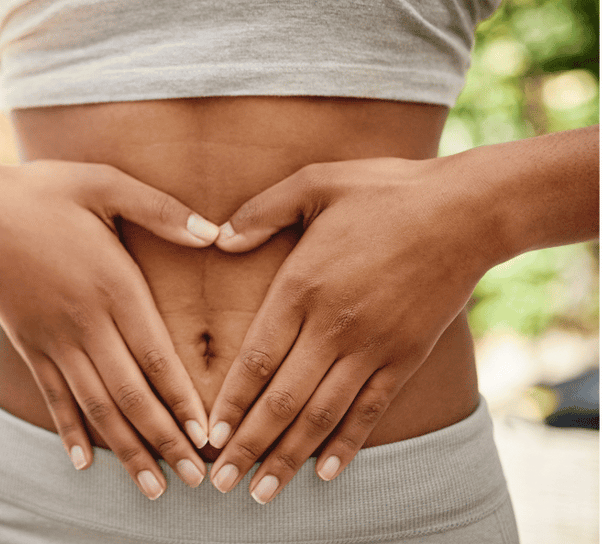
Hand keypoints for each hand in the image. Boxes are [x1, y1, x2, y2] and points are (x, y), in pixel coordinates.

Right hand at [0, 159, 220, 498]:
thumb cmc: (43, 192)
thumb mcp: (105, 183)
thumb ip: (160, 209)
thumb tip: (212, 232)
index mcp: (114, 285)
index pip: (157, 356)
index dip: (183, 400)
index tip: (208, 436)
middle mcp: (86, 322)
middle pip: (133, 394)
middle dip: (166, 441)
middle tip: (197, 479)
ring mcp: (55, 339)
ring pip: (97, 406)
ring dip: (127, 450)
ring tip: (154, 487)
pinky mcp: (30, 344)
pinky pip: (54, 397)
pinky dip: (70, 431)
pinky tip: (83, 463)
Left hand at [204, 156, 499, 502]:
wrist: (467, 210)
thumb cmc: (385, 190)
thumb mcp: (315, 182)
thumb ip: (262, 211)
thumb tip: (217, 239)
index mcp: (303, 286)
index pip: (257, 358)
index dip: (231, 402)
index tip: (208, 436)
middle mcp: (334, 326)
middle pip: (283, 400)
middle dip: (249, 446)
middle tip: (222, 484)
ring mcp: (372, 347)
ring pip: (322, 415)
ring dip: (289, 457)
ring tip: (263, 494)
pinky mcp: (404, 357)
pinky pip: (370, 410)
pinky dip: (347, 444)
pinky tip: (326, 473)